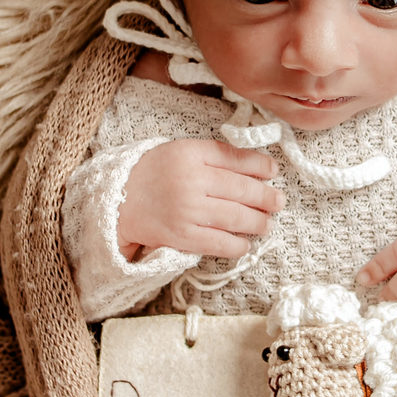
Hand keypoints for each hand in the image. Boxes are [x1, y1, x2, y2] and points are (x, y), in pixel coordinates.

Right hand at [119, 140, 284, 260]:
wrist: (117, 201)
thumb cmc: (153, 175)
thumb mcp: (180, 152)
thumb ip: (213, 156)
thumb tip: (256, 167)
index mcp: (190, 154)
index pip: (234, 158)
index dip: (260, 166)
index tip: (273, 172)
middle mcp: (190, 180)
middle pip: (241, 190)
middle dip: (266, 198)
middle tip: (278, 202)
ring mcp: (187, 210)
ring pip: (235, 217)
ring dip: (257, 222)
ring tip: (266, 224)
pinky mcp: (182, 236)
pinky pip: (219, 242)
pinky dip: (238, 245)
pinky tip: (245, 243)